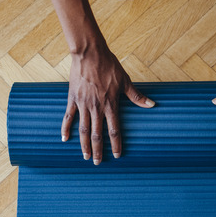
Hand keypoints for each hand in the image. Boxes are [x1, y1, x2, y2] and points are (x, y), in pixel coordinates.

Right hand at [62, 43, 153, 163]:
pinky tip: (64, 139)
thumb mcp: (125, 80)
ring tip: (85, 156)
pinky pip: (68, 116)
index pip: (114, 130)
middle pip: (97, 134)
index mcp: (110, 104)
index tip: (117, 155)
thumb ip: (136, 96)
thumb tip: (151, 105)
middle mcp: (96, 107)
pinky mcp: (73, 98)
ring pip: (83, 129)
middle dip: (98, 150)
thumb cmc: (109, 65)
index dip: (116, 144)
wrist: (89, 53)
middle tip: (98, 163)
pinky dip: (65, 128)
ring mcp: (83, 104)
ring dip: (84, 144)